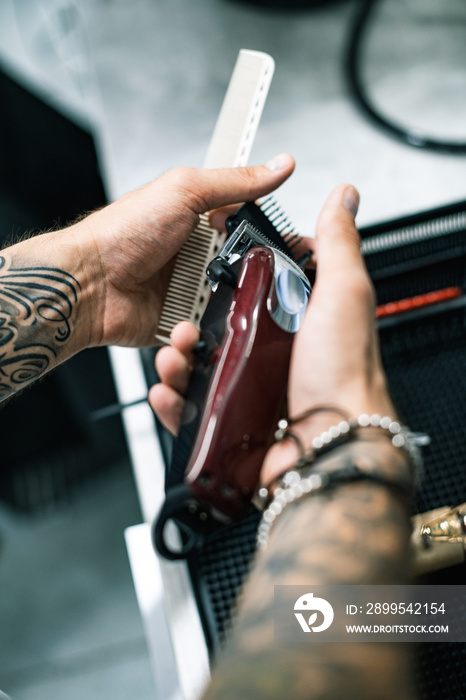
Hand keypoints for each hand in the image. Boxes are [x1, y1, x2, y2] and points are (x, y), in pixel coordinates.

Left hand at [65, 154, 294, 348]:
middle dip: (260, 281)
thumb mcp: (184, 192)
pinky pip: (208, 334)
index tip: (301, 248)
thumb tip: (279, 165)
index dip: (277, 238)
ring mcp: (190, 292)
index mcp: (202, 221)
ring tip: (209, 301)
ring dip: (229, 309)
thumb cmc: (121, 234)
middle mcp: (199, 257)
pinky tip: (190, 324)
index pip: (253, 227)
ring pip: (233, 307)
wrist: (87, 285)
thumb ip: (235, 182)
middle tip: (263, 282)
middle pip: (249, 272)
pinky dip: (204, 334)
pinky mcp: (181, 323)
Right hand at [149, 184, 395, 481]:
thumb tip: (344, 197)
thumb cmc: (344, 375)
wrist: (332, 446)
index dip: (232, 281)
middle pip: (219, 333)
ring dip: (178, 360)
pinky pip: (194, 410)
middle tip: (181, 322)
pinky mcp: (235, 425)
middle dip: (191, 325)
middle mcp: (276, 359)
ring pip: (201, 370)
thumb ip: (338, 245)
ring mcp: (253, 393)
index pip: (258, 294)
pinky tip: (168, 390)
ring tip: (173, 356)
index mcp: (300, 326)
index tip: (211, 269)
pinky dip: (175, 401)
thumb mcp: (343, 294)